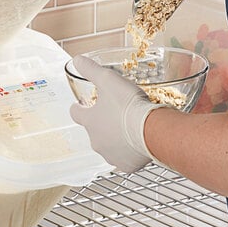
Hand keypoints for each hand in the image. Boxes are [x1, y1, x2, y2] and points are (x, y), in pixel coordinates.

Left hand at [69, 55, 163, 173]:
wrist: (151, 130)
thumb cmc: (129, 105)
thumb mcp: (108, 79)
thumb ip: (91, 70)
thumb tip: (77, 61)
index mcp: (89, 121)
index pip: (76, 113)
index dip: (78, 108)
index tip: (80, 106)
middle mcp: (96, 140)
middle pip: (94, 131)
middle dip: (102, 123)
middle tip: (116, 114)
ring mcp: (110, 154)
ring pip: (109, 145)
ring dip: (116, 138)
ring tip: (129, 128)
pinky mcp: (126, 165)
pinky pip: (125, 158)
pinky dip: (130, 151)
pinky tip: (138, 142)